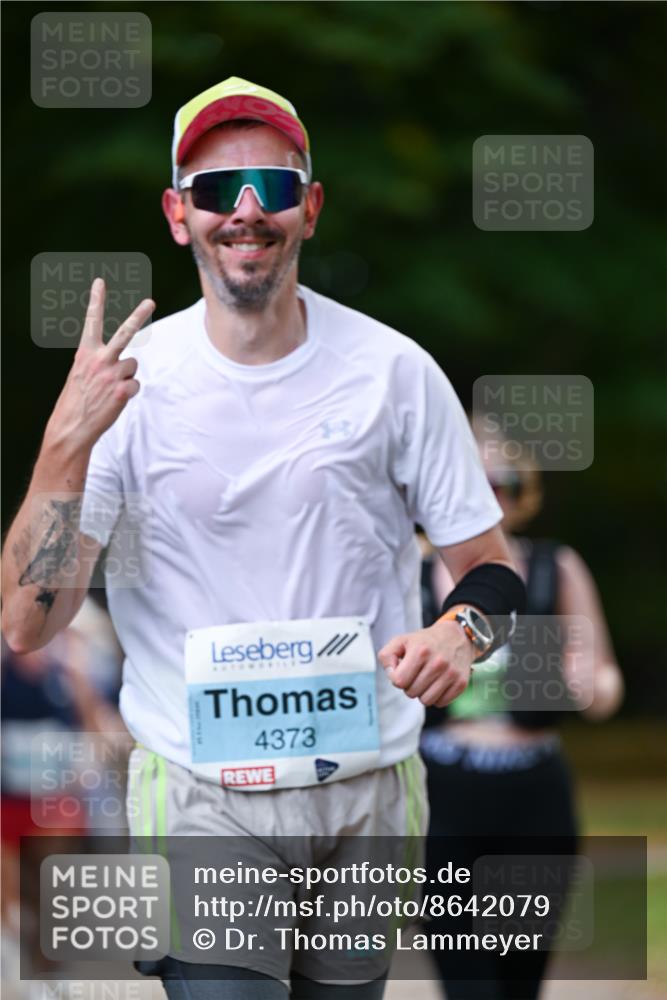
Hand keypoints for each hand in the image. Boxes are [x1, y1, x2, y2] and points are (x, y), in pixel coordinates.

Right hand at [45, 278, 154, 451]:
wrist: (72, 426)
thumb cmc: (78, 399)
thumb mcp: (81, 373)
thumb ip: (98, 361)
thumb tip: (124, 361)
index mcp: (85, 352)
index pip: (91, 321)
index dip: (96, 300)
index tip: (100, 281)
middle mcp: (99, 359)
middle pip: (124, 332)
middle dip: (138, 315)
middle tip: (151, 301)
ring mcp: (111, 374)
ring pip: (133, 366)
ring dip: (126, 377)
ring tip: (110, 389)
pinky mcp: (122, 389)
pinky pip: (135, 385)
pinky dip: (128, 393)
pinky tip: (114, 400)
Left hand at [378, 619, 473, 707]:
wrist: (456, 637)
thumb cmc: (425, 641)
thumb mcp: (401, 640)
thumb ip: (387, 656)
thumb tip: (391, 675)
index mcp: (420, 651)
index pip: (399, 681)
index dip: (397, 678)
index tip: (402, 670)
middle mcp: (437, 663)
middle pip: (411, 692)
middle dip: (410, 685)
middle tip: (416, 674)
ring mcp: (451, 673)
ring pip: (426, 701)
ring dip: (422, 693)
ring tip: (426, 679)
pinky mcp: (461, 683)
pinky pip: (441, 703)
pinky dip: (436, 697)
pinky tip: (437, 683)